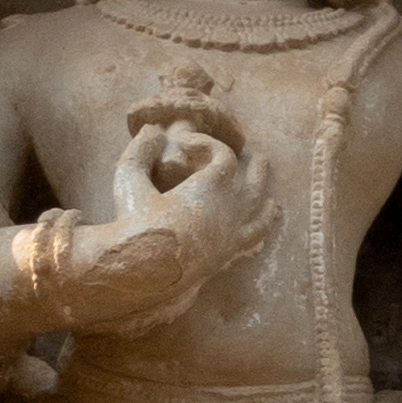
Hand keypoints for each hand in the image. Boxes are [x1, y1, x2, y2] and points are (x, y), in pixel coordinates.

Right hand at [61, 109, 255, 323]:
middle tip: (258, 157)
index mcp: (210, 188)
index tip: (187, 143)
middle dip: (256, 168)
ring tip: (272, 196)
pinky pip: (251, 239)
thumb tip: (152, 131)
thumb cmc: (134, 222)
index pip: (224, 156)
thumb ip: (141, 151)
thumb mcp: (129, 180)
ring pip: (260, 215)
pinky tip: (263, 224)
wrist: (138, 272)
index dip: (208, 145)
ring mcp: (229, 237)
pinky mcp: (223, 257)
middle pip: (254, 184)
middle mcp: (228, 211)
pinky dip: (262, 227)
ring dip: (266, 200)